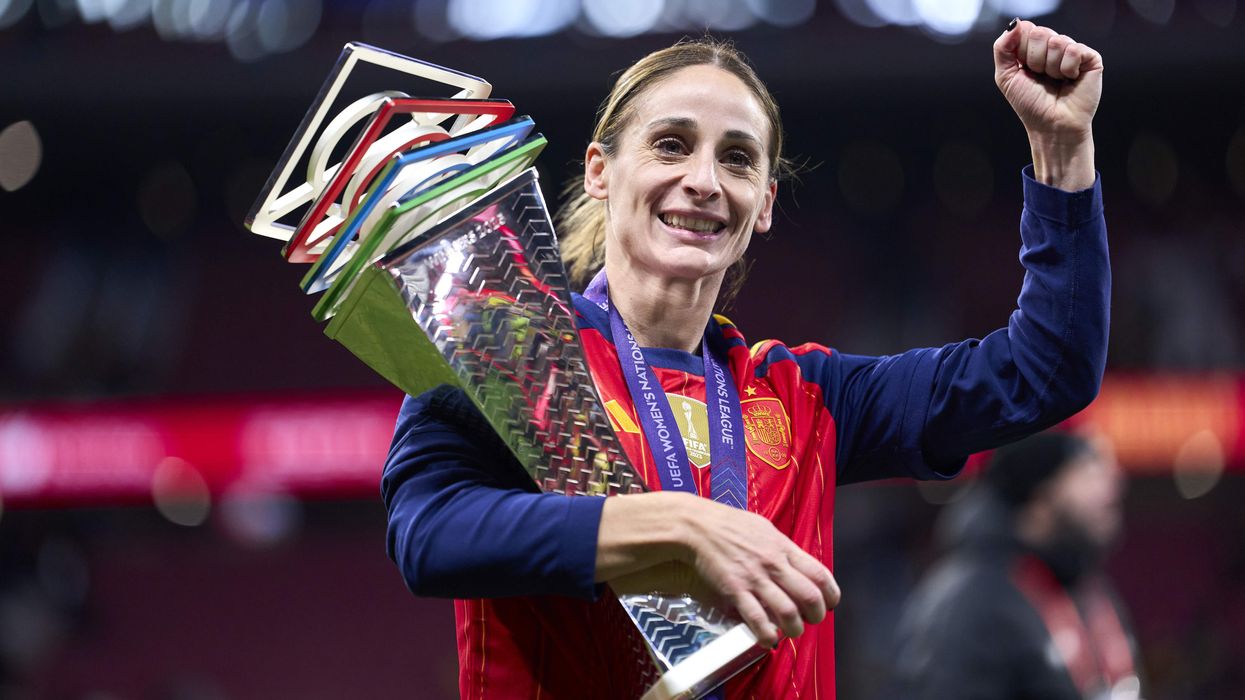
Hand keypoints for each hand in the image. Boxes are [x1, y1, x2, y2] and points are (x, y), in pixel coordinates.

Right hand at [676, 497, 839, 647]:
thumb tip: (795, 563)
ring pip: (788, 612)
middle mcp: (774, 564)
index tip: (828, 604)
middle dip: (816, 615)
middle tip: (810, 619)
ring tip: (791, 631)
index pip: (820, 574)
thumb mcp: (764, 528)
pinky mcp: (735, 590)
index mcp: (783, 547)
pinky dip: (767, 634)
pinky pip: (757, 619)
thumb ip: (782, 548)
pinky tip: (769, 638)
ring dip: (794, 628)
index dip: (830, 595)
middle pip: (810, 597)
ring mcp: (755, 578)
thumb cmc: (728, 524)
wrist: (696, 526)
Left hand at [994, 19, 1102, 139]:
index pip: (1025, 29)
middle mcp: (1054, 46)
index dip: (1021, 51)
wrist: (1052, 126)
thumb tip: (1015, 24)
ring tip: (1056, 81)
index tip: (1025, 70)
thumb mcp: (1006, 76)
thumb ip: (1002, 48)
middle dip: (1035, 60)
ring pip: (1056, 42)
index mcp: (1034, 48)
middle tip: (1041, 77)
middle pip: (1040, 33)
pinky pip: (1073, 50)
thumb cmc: (1031, 104)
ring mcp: (1073, 51)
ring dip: (1050, 67)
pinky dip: (1067, 68)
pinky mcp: (1090, 58)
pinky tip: (1070, 79)